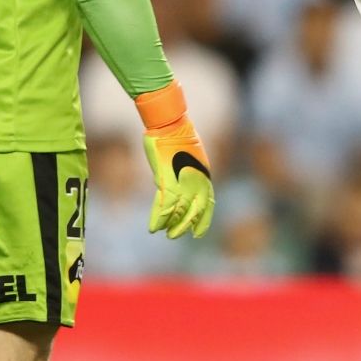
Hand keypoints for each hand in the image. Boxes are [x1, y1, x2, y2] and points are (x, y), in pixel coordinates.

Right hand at [135, 82, 214, 238]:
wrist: (169, 124)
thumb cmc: (177, 136)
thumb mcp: (187, 158)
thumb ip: (184, 174)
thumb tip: (173, 185)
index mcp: (204, 176)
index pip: (207, 204)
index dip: (203, 220)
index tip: (199, 233)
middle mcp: (197, 181)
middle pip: (194, 210)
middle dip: (185, 225)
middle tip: (176, 236)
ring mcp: (182, 181)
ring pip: (179, 211)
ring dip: (172, 225)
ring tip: (166, 235)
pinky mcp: (167, 180)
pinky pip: (164, 205)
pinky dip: (158, 218)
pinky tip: (153, 228)